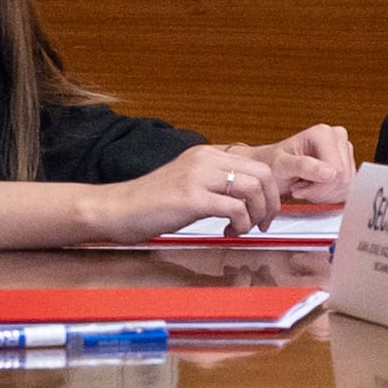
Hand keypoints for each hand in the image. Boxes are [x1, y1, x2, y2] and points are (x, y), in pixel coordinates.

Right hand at [101, 144, 290, 239]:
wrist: (117, 209)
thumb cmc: (150, 202)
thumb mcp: (188, 183)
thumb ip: (215, 183)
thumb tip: (245, 196)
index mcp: (206, 154)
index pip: (256, 165)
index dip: (270, 191)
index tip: (265, 211)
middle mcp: (204, 160)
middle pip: (262, 174)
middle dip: (271, 203)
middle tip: (264, 223)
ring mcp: (197, 177)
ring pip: (252, 189)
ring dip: (257, 215)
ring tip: (244, 229)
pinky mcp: (191, 198)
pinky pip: (234, 208)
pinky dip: (241, 225)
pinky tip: (228, 233)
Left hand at [262, 123, 356, 209]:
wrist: (270, 166)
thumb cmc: (272, 163)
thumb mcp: (282, 166)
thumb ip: (305, 167)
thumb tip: (331, 173)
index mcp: (323, 133)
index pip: (337, 172)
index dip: (319, 187)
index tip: (297, 187)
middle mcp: (337, 137)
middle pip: (344, 179)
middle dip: (321, 191)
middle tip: (299, 188)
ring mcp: (344, 150)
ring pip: (347, 186)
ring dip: (324, 194)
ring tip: (304, 187)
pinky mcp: (347, 163)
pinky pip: (347, 188)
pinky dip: (329, 195)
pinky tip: (314, 188)